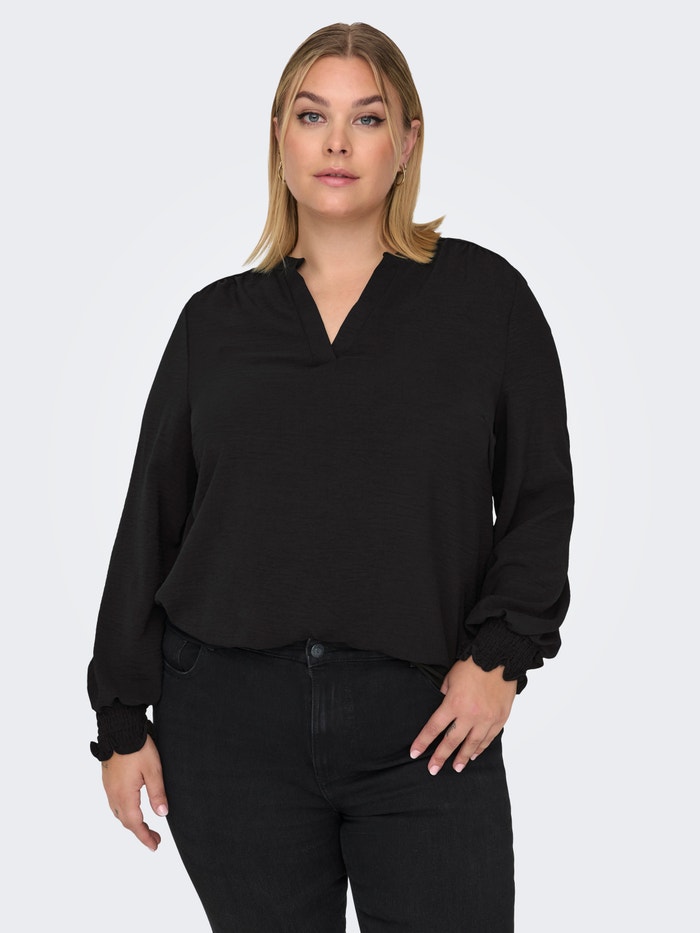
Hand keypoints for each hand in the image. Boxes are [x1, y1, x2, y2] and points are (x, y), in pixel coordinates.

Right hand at [100, 735, 168, 850]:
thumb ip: (157, 793)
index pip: (135, 824)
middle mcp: (113, 795)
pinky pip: (115, 803)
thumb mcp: (153, 770)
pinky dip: (125, 812)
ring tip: (145, 826)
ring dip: (132, 822)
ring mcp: (108, 788)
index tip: (155, 846)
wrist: (119, 729)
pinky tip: (132, 807)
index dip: (145, 837)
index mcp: (124, 796)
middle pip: (126, 821)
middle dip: (140, 832)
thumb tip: (162, 814)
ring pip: (119, 813)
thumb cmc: (137, 748)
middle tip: (155, 838)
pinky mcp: (107, 780)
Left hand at [409, 658, 516, 774]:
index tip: (414, 753)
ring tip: (456, 768)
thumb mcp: (451, 677)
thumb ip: (445, 694)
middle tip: (433, 769)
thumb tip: (444, 706)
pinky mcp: (500, 718)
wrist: (500, 657)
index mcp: (453, 703)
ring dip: (463, 757)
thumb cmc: (473, 664)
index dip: (423, 741)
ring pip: (472, 744)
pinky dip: (481, 748)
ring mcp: (486, 718)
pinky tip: (474, 754)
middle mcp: (470, 715)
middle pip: (451, 741)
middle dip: (440, 757)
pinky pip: (489, 738)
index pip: (434, 728)